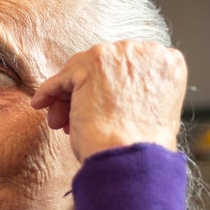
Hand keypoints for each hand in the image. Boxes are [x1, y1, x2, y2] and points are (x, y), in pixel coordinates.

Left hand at [31, 40, 187, 161]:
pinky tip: (41, 104)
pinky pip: (62, 78)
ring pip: (81, 70)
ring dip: (67, 96)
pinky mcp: (90, 66)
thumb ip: (136, 92)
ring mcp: (118, 55)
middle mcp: (146, 52)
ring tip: (60, 122)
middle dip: (86, 92)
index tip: (100, 106)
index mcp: (168, 62)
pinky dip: (48, 92)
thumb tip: (107, 92)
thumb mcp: (149, 111)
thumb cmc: (140, 147)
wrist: (131, 157)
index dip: (110, 87)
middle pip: (103, 66)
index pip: (127, 67)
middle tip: (72, 118)